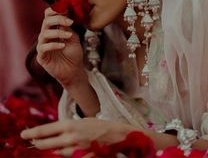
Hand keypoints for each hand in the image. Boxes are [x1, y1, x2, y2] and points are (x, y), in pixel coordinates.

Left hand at [20, 118, 134, 156]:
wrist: (115, 134)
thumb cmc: (99, 125)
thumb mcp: (81, 121)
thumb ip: (67, 127)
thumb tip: (55, 132)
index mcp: (69, 125)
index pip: (46, 130)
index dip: (33, 133)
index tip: (24, 134)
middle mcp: (70, 137)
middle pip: (47, 144)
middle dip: (38, 143)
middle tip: (32, 142)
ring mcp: (75, 149)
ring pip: (56, 152)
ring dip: (53, 148)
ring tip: (52, 143)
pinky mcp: (80, 157)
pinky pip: (68, 157)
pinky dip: (64, 153)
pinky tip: (67, 149)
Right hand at [36, 7, 86, 86]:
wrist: (74, 71)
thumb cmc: (74, 54)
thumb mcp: (74, 38)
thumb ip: (68, 28)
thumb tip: (64, 15)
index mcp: (53, 29)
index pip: (49, 16)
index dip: (55, 11)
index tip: (67, 10)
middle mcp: (46, 36)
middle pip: (46, 22)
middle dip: (57, 19)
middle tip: (69, 22)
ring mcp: (43, 46)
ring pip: (44, 34)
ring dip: (57, 33)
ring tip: (68, 36)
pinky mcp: (41, 56)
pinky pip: (43, 48)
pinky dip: (53, 45)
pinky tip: (62, 46)